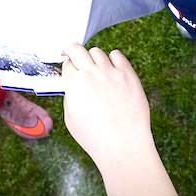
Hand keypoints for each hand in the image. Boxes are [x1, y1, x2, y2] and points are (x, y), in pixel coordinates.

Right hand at [61, 43, 153, 173]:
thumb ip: (70, 97)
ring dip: (94, 58)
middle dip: (73, 50)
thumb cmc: (97, 138)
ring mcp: (111, 72)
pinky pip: (118, 55)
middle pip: (78, 49)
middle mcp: (92, 73)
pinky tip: (112, 68)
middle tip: (73, 54)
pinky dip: (113, 59)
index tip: (69, 67)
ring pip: (98, 51)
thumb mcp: (70, 119)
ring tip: (96, 67)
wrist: (123, 145)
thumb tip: (72, 87)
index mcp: (74, 84)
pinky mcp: (128, 75)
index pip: (67, 64)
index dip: (67, 66)